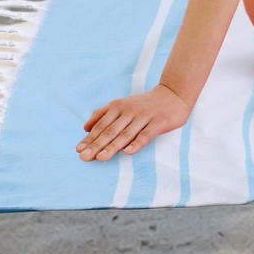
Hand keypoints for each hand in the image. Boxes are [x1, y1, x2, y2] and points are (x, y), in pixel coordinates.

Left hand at [75, 83, 192, 161]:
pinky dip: (137, 143)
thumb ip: (103, 113)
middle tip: (84, 157)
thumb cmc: (145, 104)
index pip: (102, 124)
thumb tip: (84, 127)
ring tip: (100, 158)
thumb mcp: (123, 104)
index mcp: (120, 106)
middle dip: (97, 145)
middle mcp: (130, 110)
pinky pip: (146, 134)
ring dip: (113, 146)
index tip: (78, 151)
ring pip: (126, 134)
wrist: (174, 94)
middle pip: (111, 130)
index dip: (90, 138)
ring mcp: (145, 116)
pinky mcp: (159, 122)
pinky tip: (128, 152)